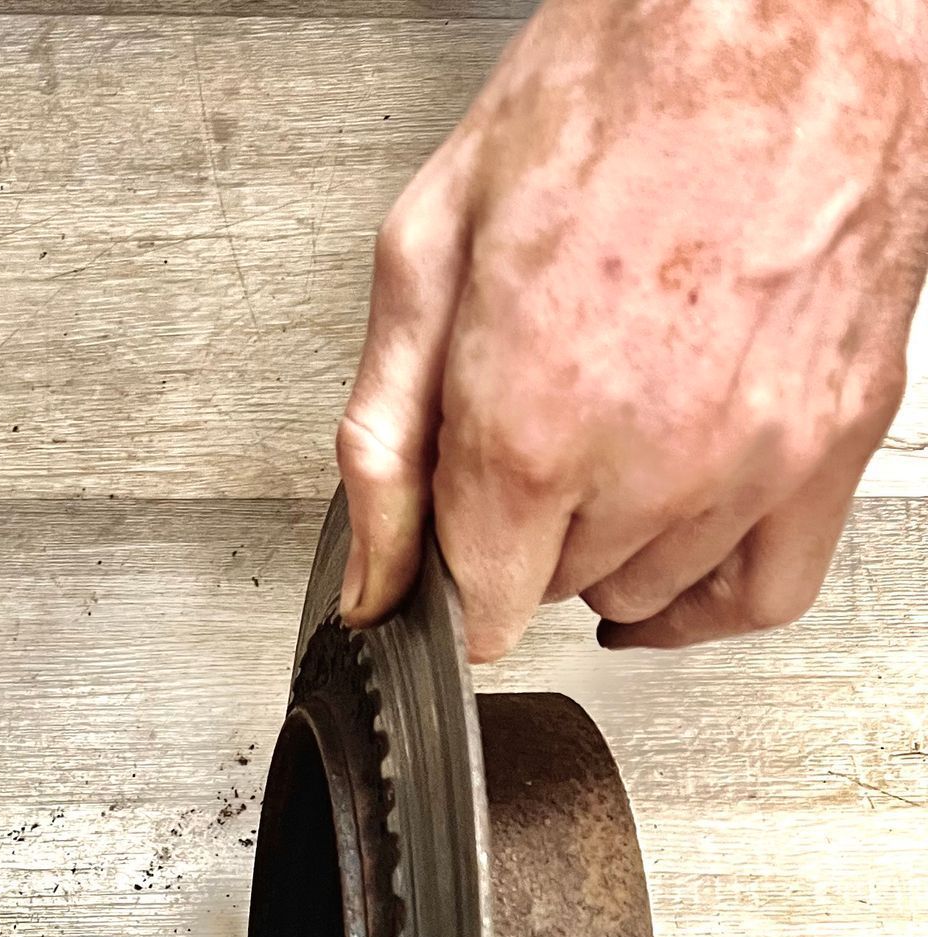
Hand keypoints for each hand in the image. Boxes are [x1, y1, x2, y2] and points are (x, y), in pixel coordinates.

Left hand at [337, 0, 927, 660]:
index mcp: (534, 420)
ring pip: (648, 589)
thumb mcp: (432, 245)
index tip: (453, 526)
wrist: (789, 4)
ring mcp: (753, 460)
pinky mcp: (834, 441)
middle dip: (525, 531)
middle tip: (531, 428)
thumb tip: (374, 574)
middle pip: (555, 589)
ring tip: (601, 443)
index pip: (476, 605)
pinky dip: (707, 601)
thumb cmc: (623, 84)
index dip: (450, 569)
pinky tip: (667, 574)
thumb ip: (386, 435)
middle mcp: (651, 461)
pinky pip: (767, 591)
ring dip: (611, 546)